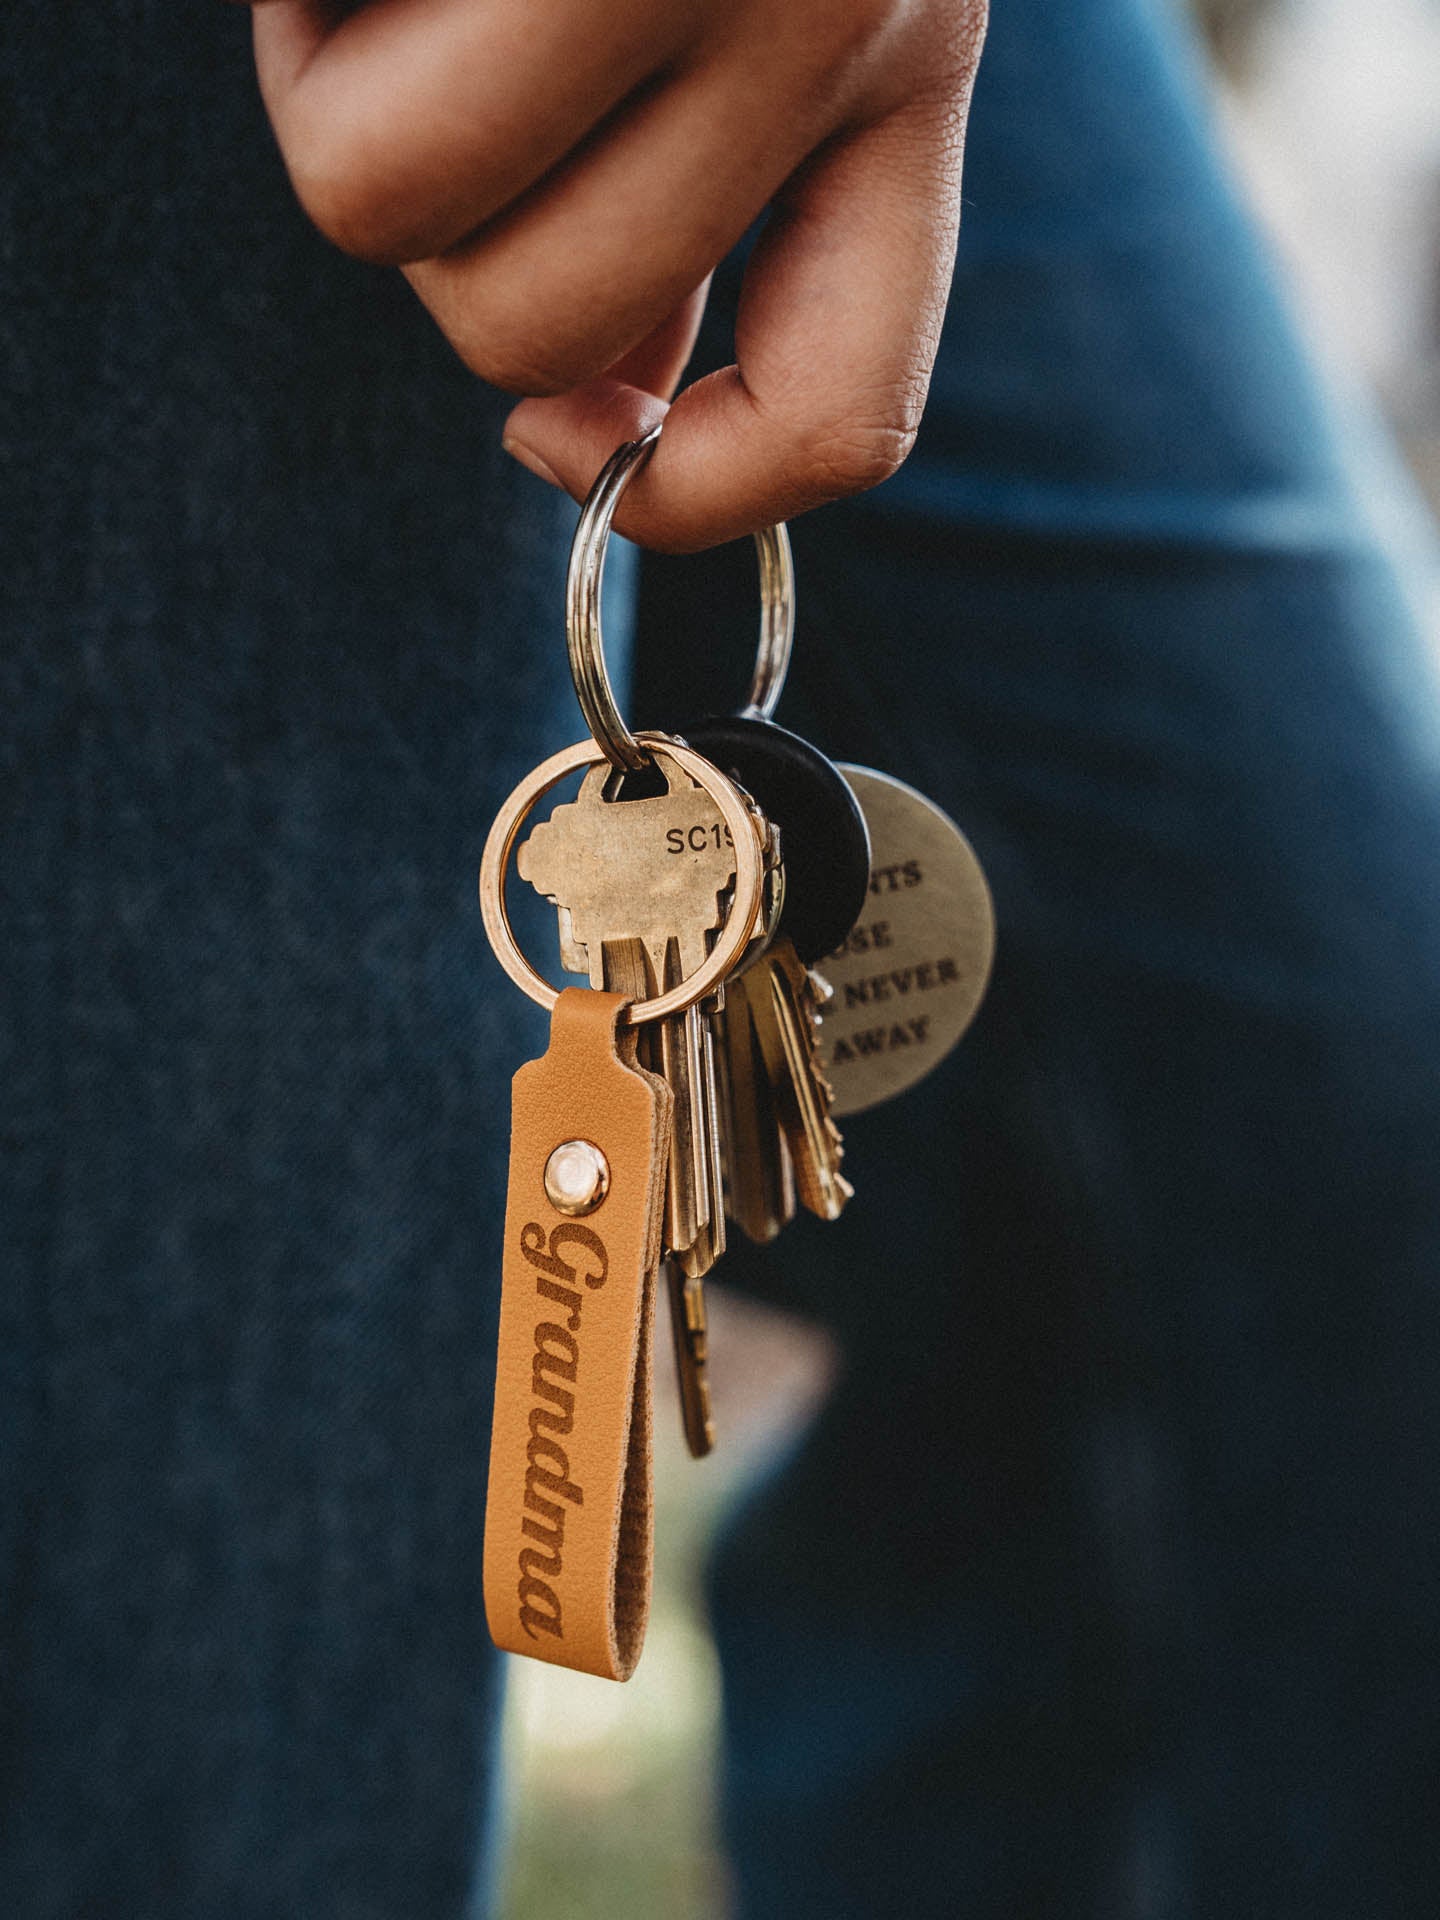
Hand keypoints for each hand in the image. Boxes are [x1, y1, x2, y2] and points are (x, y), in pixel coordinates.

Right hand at [247, 0, 987, 549]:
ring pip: (393, 206)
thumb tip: (589, 412)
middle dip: (454, 246)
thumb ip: (701, 191)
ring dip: (338, 108)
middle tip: (452, 88)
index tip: (573, 446)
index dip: (696, 504)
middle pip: (542, 326)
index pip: (849, 415)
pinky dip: (289, 15)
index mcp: (910, 47)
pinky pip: (312, 60)